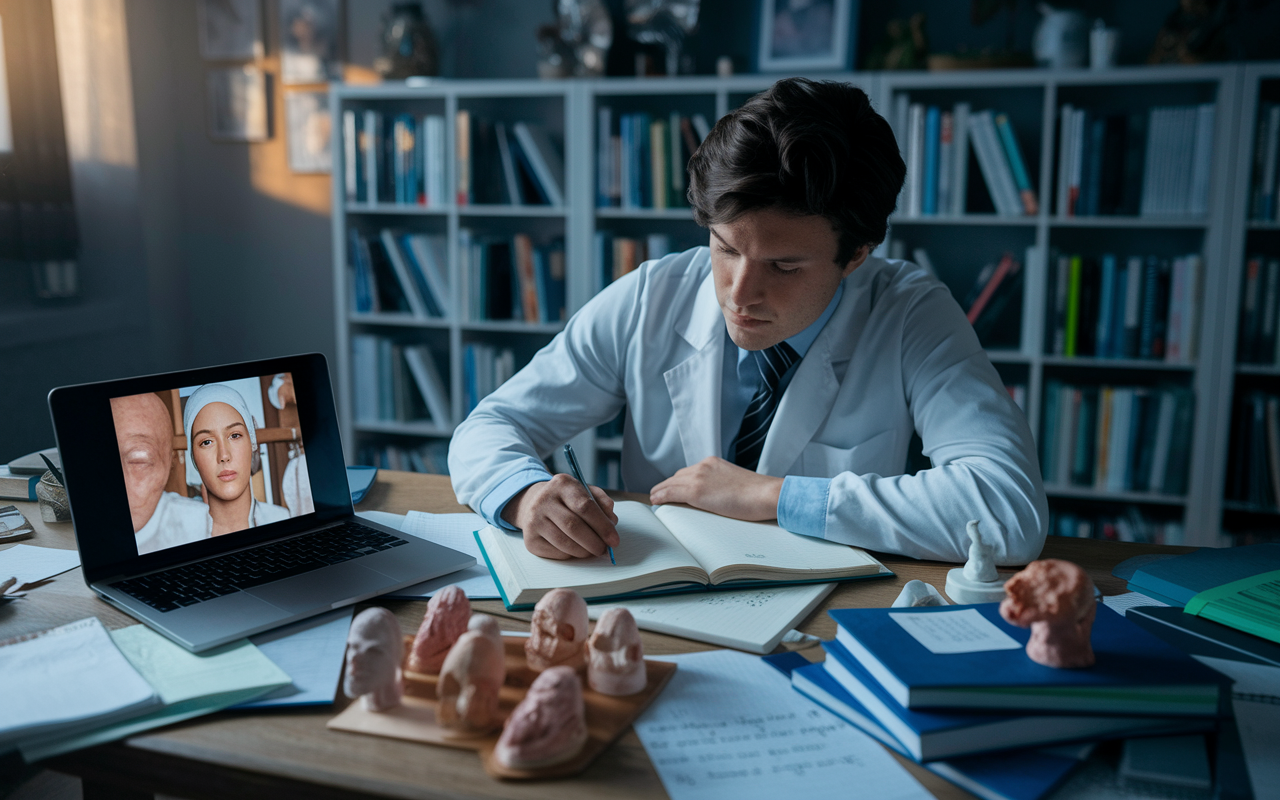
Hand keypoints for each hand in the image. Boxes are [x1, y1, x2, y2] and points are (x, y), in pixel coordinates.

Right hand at [502, 474, 619, 559]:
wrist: (533, 504)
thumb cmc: (566, 500)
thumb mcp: (585, 491)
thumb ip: (602, 503)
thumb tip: (611, 522)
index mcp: (562, 484)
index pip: (585, 506)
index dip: (602, 526)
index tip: (614, 540)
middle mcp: (544, 500)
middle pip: (573, 526)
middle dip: (594, 542)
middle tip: (604, 550)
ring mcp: (534, 520)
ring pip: (564, 542)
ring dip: (584, 551)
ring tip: (592, 551)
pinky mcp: (530, 539)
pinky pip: (556, 553)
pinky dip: (571, 555)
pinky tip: (576, 550)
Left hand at [649, 457, 782, 520]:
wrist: (767, 494)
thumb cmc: (758, 494)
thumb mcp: (735, 484)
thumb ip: (721, 485)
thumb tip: (714, 497)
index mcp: (714, 463)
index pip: (689, 472)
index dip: (678, 481)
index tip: (673, 488)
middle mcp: (704, 465)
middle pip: (678, 476)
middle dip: (668, 486)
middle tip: (660, 494)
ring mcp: (699, 477)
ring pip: (672, 483)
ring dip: (661, 491)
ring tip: (655, 498)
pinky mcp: (697, 490)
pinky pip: (671, 492)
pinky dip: (661, 496)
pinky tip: (656, 501)